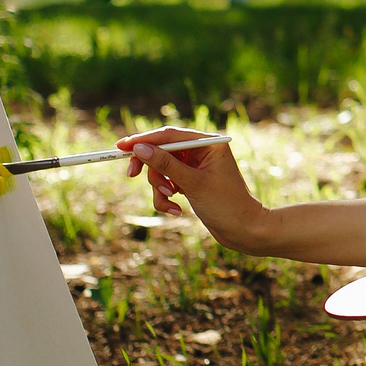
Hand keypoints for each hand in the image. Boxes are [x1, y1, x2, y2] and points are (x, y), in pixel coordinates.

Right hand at [117, 127, 269, 252]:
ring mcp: (196, 167)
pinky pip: (168, 183)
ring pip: (162, 170)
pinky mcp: (191, 182)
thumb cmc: (225, 205)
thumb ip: (165, 164)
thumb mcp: (192, 183)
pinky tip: (175, 210)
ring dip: (160, 187)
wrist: (244, 231)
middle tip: (132, 175)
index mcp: (209, 143)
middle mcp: (202, 151)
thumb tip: (139, 147)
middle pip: (162, 151)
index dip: (144, 140)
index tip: (121, 146)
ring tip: (170, 201)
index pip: (169, 135)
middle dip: (151, 168)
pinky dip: (165, 197)